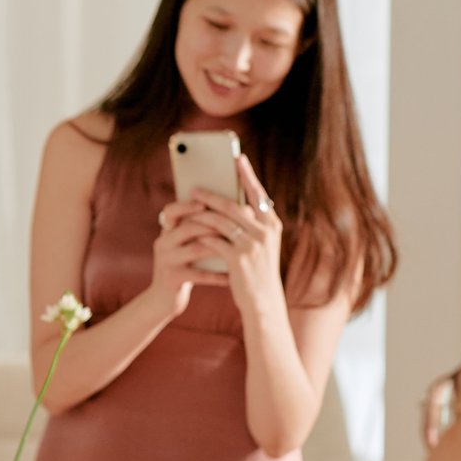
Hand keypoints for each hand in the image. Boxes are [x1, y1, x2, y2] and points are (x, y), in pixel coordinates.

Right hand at [151, 199, 230, 312]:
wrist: (164, 298)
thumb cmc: (186, 266)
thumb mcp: (187, 245)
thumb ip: (203, 228)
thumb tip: (241, 210)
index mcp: (167, 231)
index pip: (171, 211)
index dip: (187, 205)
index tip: (205, 203)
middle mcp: (163, 243)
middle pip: (187, 228)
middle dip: (213, 225)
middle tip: (236, 224)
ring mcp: (166, 261)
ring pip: (195, 249)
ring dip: (218, 246)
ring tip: (237, 245)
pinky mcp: (172, 279)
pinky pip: (198, 274)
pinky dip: (217, 275)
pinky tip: (232, 275)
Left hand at [173, 158, 286, 318]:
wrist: (262, 301)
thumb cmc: (256, 271)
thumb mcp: (260, 245)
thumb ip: (251, 225)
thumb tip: (231, 203)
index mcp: (272, 225)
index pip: (259, 194)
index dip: (248, 175)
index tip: (238, 158)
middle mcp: (265, 232)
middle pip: (234, 205)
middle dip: (212, 195)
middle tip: (194, 188)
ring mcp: (253, 245)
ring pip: (221, 221)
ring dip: (201, 213)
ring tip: (187, 207)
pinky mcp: (239, 259)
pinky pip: (214, 240)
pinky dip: (202, 234)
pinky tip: (190, 230)